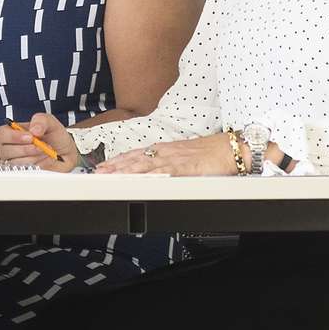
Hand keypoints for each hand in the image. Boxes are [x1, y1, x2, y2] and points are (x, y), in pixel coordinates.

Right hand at [0, 113, 79, 171]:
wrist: (66, 152)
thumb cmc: (54, 136)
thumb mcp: (50, 121)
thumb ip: (41, 120)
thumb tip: (34, 129)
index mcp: (13, 131)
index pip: (2, 134)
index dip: (14, 136)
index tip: (30, 137)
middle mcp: (11, 146)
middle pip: (5, 150)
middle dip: (25, 149)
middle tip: (40, 145)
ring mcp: (16, 160)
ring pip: (16, 162)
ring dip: (33, 157)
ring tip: (45, 151)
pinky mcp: (24, 171)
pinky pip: (26, 170)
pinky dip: (38, 165)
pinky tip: (45, 159)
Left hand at [98, 132, 235, 175]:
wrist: (230, 149)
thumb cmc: (209, 153)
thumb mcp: (183, 157)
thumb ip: (167, 162)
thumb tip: (154, 170)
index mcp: (164, 149)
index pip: (135, 154)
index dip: (118, 161)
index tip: (103, 166)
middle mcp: (166, 152)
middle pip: (135, 159)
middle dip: (115, 166)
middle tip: (98, 173)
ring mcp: (174, 159)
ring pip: (145, 165)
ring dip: (126, 171)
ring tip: (110, 176)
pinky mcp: (186, 168)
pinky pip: (165, 172)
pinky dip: (150, 176)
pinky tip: (139, 180)